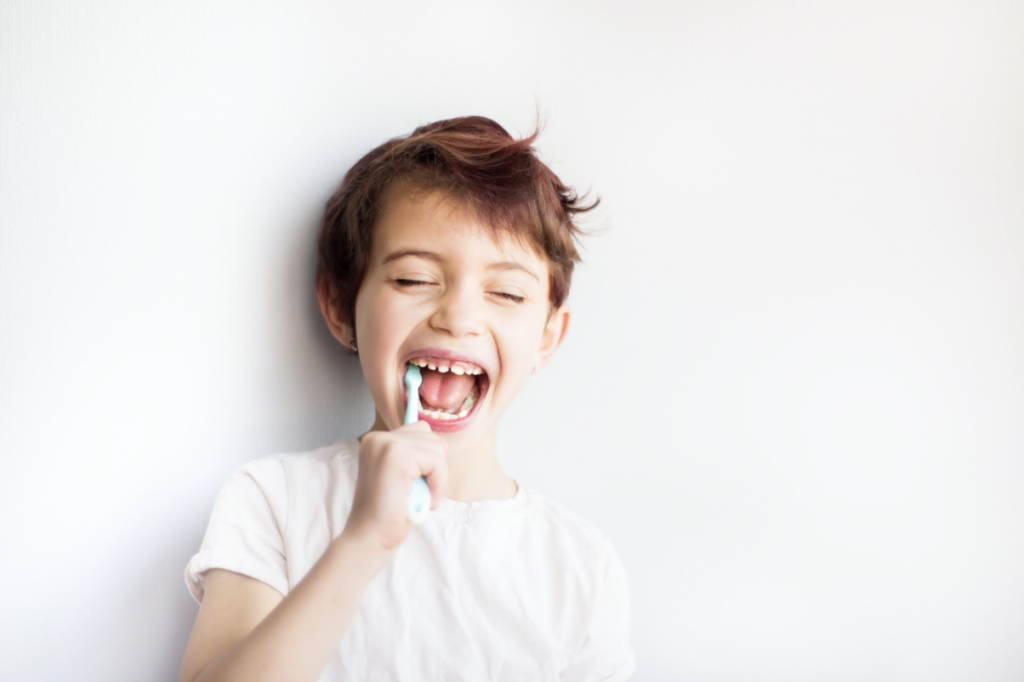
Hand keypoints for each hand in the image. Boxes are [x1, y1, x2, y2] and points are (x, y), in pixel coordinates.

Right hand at [343, 422, 447, 551]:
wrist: (369, 536)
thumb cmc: (389, 512)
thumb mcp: (402, 476)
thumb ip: (414, 456)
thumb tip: (441, 444)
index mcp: (376, 440)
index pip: (421, 431)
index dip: (429, 460)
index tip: (415, 484)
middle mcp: (378, 437)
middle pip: (432, 438)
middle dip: (435, 468)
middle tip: (420, 493)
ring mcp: (386, 444)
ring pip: (437, 449)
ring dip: (437, 478)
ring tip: (420, 497)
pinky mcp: (397, 455)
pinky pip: (436, 461)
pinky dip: (437, 483)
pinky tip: (424, 499)